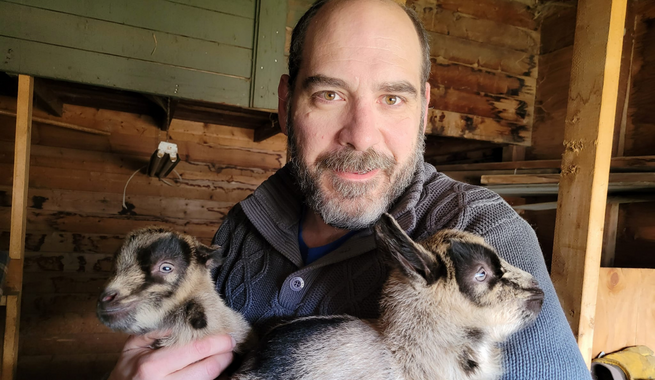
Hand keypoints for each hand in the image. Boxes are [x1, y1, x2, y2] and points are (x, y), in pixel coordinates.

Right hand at [107, 333, 235, 379]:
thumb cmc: (127, 370)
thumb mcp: (134, 346)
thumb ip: (157, 330)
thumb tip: (185, 318)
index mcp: (152, 365)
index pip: (196, 350)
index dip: (218, 343)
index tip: (228, 336)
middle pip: (207, 370)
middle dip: (224, 357)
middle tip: (231, 346)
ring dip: (220, 370)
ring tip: (224, 358)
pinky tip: (215, 372)